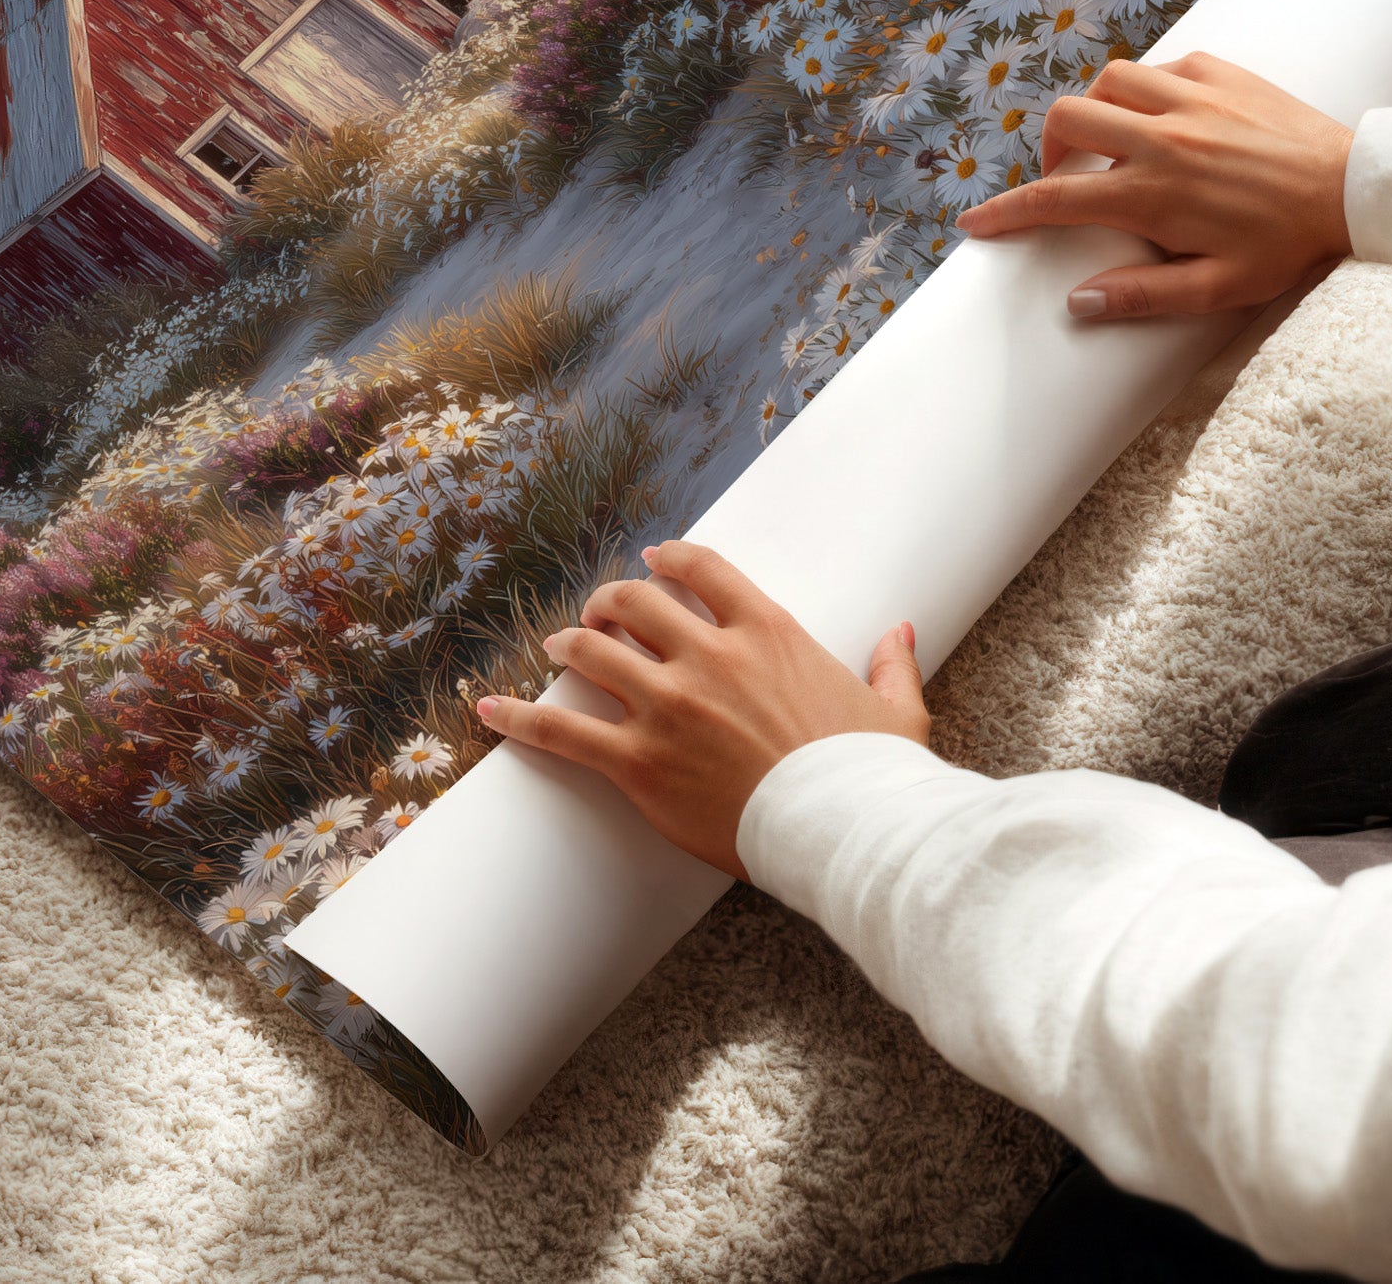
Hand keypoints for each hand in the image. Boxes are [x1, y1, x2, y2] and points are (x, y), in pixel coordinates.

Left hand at [475, 540, 927, 880]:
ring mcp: (669, 706)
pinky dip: (520, 717)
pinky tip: (490, 709)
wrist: (847, 832)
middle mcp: (710, 656)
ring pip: (592, 652)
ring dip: (569, 644)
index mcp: (768, 632)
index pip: (702, 570)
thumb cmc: (872, 776)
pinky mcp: (640, 762)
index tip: (652, 562)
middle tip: (598, 612)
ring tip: (557, 647)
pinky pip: (562, 731)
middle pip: (634, 603)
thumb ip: (891, 664)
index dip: (668, 560)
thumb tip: (901, 632)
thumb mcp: (895, 711)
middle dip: (608, 601)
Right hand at [956, 52, 1352, 320]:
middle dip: (1049, 149)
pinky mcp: (1220, 72)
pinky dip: (1147, 89)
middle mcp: (1161, 137)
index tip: (975, 224)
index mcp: (1153, 193)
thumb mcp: (1219, 288)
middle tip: (1066, 178)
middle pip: (1067, 120)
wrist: (1355, 189)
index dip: (1005, 212)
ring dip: (1095, 110)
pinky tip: (1164, 116)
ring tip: (1111, 141)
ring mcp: (1190, 98)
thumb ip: (1144, 295)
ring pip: (1108, 81)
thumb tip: (1078, 302)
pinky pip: (1161, 67)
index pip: (1055, 199)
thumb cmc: (1288, 246)